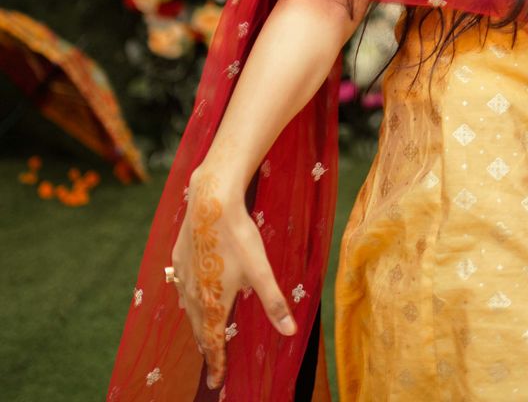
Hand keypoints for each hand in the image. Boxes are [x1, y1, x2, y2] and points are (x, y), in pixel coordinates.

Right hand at [170, 165, 297, 390]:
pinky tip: (190, 293)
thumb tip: (290, 332)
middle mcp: (193, 297)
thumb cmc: (238, 238)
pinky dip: (188, 298)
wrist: (210, 204)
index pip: (213, 344)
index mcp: (212, 305)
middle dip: (206, 346)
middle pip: (198, 330)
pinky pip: (181, 287)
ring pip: (188, 309)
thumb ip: (274, 303)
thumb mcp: (261, 272)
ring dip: (196, 324)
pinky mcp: (178, 259)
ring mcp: (182, 277)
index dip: (216, 364)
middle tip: (212, 360)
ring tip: (202, 332)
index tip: (216, 382)